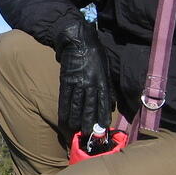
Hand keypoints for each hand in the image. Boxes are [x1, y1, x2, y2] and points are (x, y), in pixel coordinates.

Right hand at [54, 21, 111, 137]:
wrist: (78, 40)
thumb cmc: (95, 53)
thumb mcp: (106, 68)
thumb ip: (108, 86)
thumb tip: (111, 103)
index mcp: (101, 80)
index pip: (103, 102)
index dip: (102, 115)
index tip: (102, 127)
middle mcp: (90, 83)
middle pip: (89, 106)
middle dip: (88, 121)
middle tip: (87, 134)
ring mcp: (77, 82)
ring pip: (76, 105)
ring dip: (75, 119)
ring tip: (74, 131)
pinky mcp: (66, 80)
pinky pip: (64, 98)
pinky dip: (64, 110)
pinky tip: (63, 119)